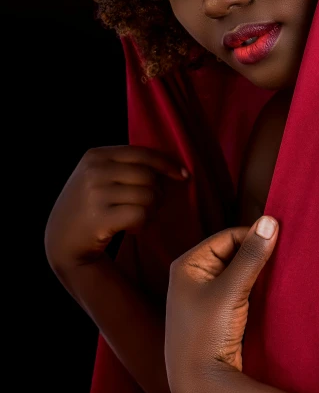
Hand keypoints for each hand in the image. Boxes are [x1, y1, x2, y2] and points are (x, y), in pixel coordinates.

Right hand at [44, 145, 188, 274]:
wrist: (60, 239)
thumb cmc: (88, 205)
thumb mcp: (97, 175)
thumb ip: (125, 165)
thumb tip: (171, 166)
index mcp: (96, 155)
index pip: (143, 153)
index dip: (167, 164)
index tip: (183, 175)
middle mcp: (94, 171)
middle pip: (149, 176)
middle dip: (158, 193)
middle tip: (150, 206)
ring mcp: (95, 194)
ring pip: (148, 196)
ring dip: (151, 211)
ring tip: (138, 217)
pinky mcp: (100, 218)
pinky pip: (141, 215)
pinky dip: (143, 224)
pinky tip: (132, 228)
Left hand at [164, 216, 278, 392]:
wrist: (199, 387)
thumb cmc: (206, 334)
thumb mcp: (230, 290)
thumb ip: (251, 255)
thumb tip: (270, 221)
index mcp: (187, 264)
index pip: (227, 237)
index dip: (253, 237)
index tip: (280, 241)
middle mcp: (191, 276)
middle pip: (231, 253)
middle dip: (255, 254)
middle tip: (282, 258)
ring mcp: (202, 296)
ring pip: (236, 272)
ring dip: (256, 272)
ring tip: (276, 275)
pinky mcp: (214, 314)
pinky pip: (237, 290)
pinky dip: (252, 288)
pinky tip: (267, 294)